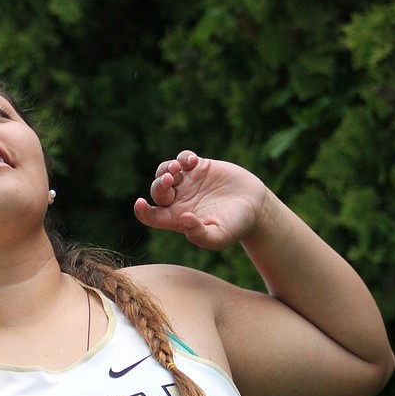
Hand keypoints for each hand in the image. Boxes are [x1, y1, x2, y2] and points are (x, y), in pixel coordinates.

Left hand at [133, 150, 270, 250]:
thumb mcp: (219, 237)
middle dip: (159, 184)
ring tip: (177, 169)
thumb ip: (200, 234)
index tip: (139, 203)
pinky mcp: (200, 168)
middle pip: (157, 190)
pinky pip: (184, 158)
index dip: (142, 211)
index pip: (151, 216)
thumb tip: (184, 220)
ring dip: (166, 168)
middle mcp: (178, 200)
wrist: (255, 208)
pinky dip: (184, 157)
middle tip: (169, 180)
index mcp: (176, 218)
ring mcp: (188, 182)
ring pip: (165, 171)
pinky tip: (193, 162)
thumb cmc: (235, 227)